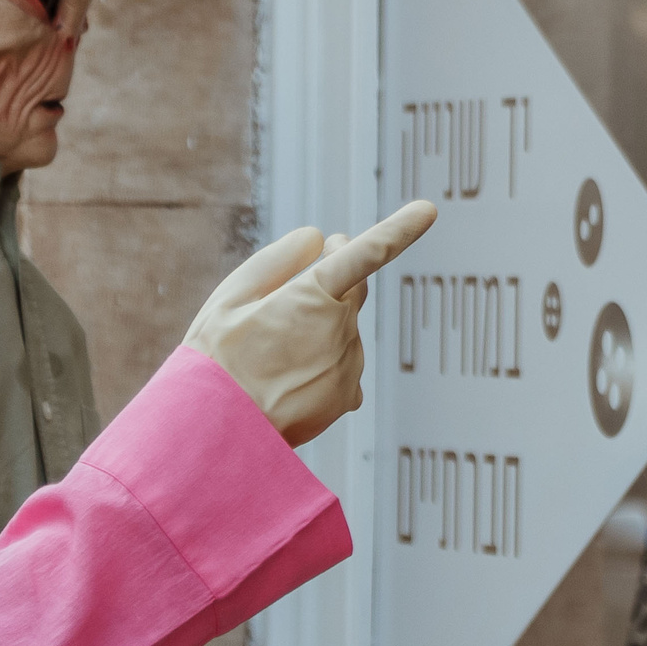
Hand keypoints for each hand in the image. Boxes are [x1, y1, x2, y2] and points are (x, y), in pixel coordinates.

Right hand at [183, 201, 437, 444]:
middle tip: (286, 299)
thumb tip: (320, 238)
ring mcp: (348, 366)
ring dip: (319, 330)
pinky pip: (343, 365)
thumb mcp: (231, 297)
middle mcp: (340, 330)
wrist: (217, 435)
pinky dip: (322, 364)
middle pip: (353, 290)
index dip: (399, 229)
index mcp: (312, 296)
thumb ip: (278, 260)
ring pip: (344, 330)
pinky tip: (287, 379)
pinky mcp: (347, 396)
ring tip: (272, 356)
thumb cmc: (217, 359)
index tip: (429, 210)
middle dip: (330, 284)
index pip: (365, 253)